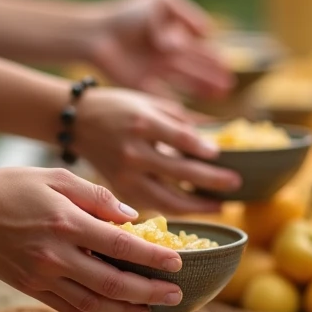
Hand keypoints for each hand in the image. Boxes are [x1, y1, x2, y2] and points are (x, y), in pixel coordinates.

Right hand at [0, 168, 184, 311]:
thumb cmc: (10, 186)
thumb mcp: (56, 177)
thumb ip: (98, 197)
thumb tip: (132, 217)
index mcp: (65, 222)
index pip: (121, 245)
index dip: (153, 257)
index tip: (177, 263)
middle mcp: (55, 255)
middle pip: (112, 282)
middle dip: (149, 292)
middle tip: (175, 296)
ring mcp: (41, 276)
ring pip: (92, 303)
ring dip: (127, 310)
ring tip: (152, 311)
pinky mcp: (29, 288)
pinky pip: (69, 309)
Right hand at [75, 88, 240, 211]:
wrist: (76, 122)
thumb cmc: (118, 108)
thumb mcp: (148, 102)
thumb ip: (181, 118)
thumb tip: (218, 132)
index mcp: (142, 123)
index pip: (179, 138)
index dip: (202, 148)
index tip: (221, 155)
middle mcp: (133, 151)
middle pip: (179, 171)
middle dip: (212, 180)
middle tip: (236, 183)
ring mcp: (125, 174)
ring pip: (167, 199)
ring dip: (198, 205)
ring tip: (221, 205)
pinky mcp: (121, 190)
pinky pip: (154, 206)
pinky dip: (177, 209)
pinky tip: (195, 208)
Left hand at [88, 0, 232, 99]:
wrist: (96, 32)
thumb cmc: (127, 13)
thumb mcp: (161, 1)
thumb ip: (186, 13)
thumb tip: (207, 32)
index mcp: (172, 36)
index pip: (199, 49)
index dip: (214, 59)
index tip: (228, 68)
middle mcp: (166, 56)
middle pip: (195, 68)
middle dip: (212, 77)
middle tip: (228, 87)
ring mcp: (155, 72)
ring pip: (185, 83)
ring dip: (201, 89)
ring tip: (218, 95)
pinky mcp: (142, 86)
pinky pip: (165, 98)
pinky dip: (178, 106)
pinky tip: (192, 113)